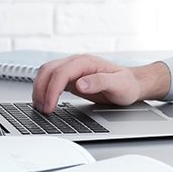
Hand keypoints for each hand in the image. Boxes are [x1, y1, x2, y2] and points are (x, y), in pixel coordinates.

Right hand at [31, 54, 170, 113]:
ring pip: (46, 73)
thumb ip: (100, 82)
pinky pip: (51, 80)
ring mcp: (73, 70)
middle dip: (41, 89)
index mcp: (87, 62)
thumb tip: (80, 84)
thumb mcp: (119, 85)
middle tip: (43, 109)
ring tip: (41, 108)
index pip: (61, 72)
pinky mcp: (71, 78)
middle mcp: (77, 63)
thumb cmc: (128, 85)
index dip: (52, 89)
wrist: (133, 84)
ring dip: (39, 89)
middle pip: (48, 70)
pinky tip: (45, 102)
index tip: (50, 105)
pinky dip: (44, 90)